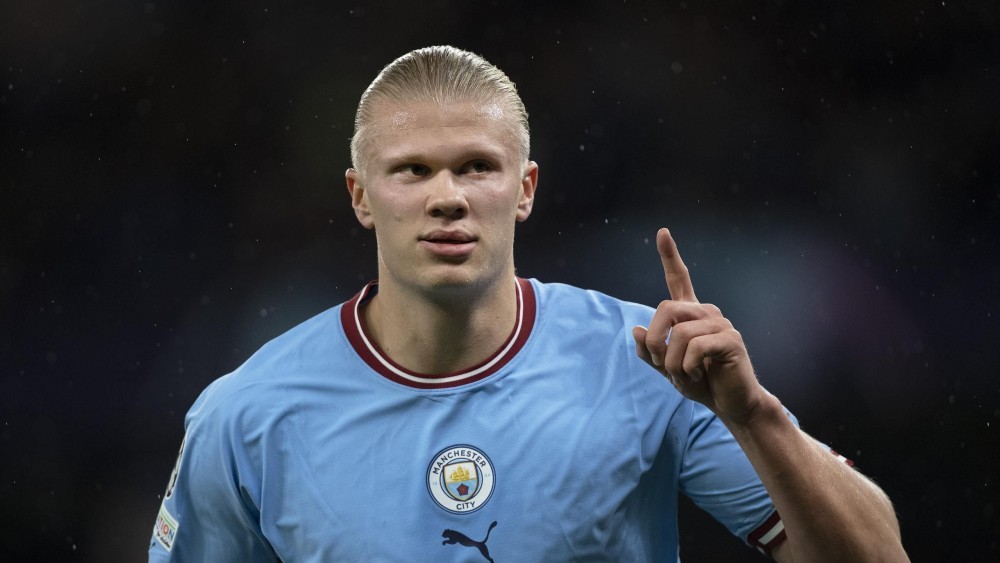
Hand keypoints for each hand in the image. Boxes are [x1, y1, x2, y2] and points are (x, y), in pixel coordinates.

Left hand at [631, 228, 765, 423]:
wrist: (731, 403)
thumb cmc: (700, 382)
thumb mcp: (668, 369)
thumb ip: (650, 352)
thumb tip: (635, 329)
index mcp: (690, 315)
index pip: (679, 279)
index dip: (670, 256)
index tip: (662, 232)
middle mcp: (706, 313)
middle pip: (665, 310)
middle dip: (654, 341)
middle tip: (662, 366)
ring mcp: (720, 323)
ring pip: (678, 334)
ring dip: (673, 363)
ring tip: (685, 376)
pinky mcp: (730, 339)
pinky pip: (695, 347)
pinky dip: (688, 367)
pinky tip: (698, 375)